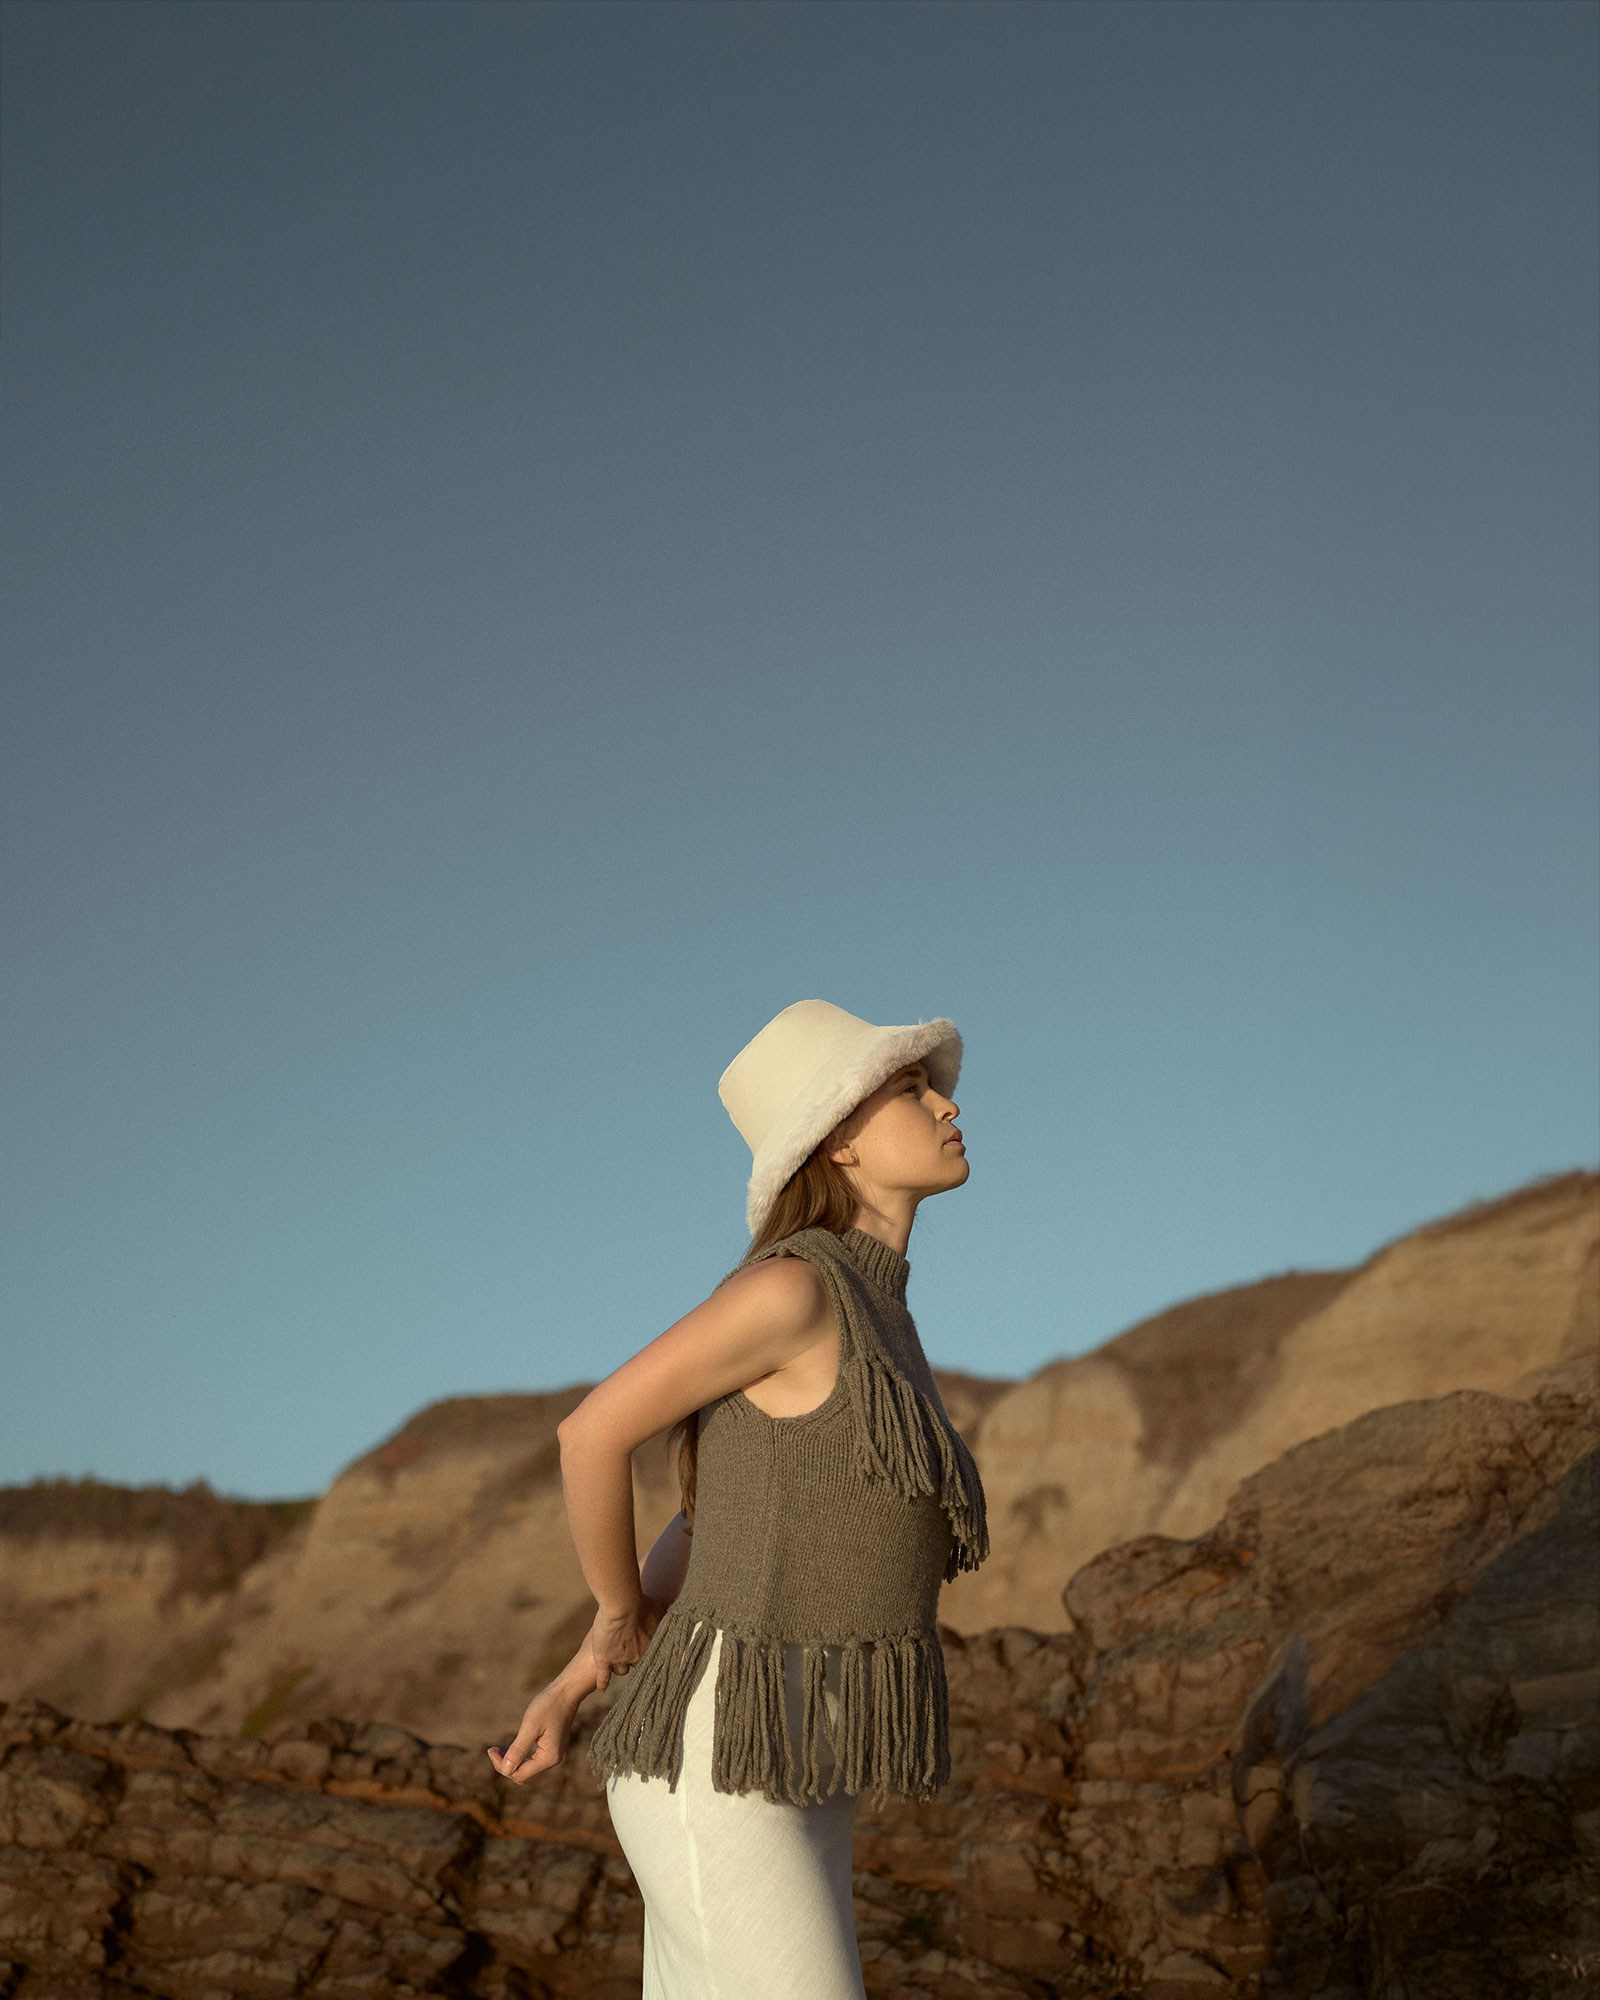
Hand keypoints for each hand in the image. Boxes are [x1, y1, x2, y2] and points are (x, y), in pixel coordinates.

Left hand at [488, 1661, 592, 1784]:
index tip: (491, 1749)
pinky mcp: (550, 1749)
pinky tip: (511, 1747)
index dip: (502, 1766)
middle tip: (493, 1749)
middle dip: (505, 1766)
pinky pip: (531, 1762)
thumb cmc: (548, 1706)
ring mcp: (552, 1756)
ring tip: (498, 1749)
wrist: (566, 1692)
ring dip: (511, 1762)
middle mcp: (552, 1761)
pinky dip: (519, 1757)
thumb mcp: (530, 1726)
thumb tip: (505, 1770)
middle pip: (522, 1776)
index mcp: (548, 1758)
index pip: (519, 1775)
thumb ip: (518, 1749)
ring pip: (526, 1770)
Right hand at [587, 1591, 665, 1688]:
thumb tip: (671, 1613)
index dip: (645, 1651)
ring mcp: (620, 1659)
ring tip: (616, 1661)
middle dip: (634, 1658)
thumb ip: (661, 1615)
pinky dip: (603, 1681)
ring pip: (622, 1670)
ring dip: (619, 1665)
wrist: (622, 1606)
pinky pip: (604, 1676)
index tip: (644, 1648)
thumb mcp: (656, 1608)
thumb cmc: (640, 1604)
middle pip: (637, 1664)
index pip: (650, 1657)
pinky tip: (603, 1686)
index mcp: (651, 1646)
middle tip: (630, 1651)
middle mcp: (638, 1657)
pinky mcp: (605, 1659)